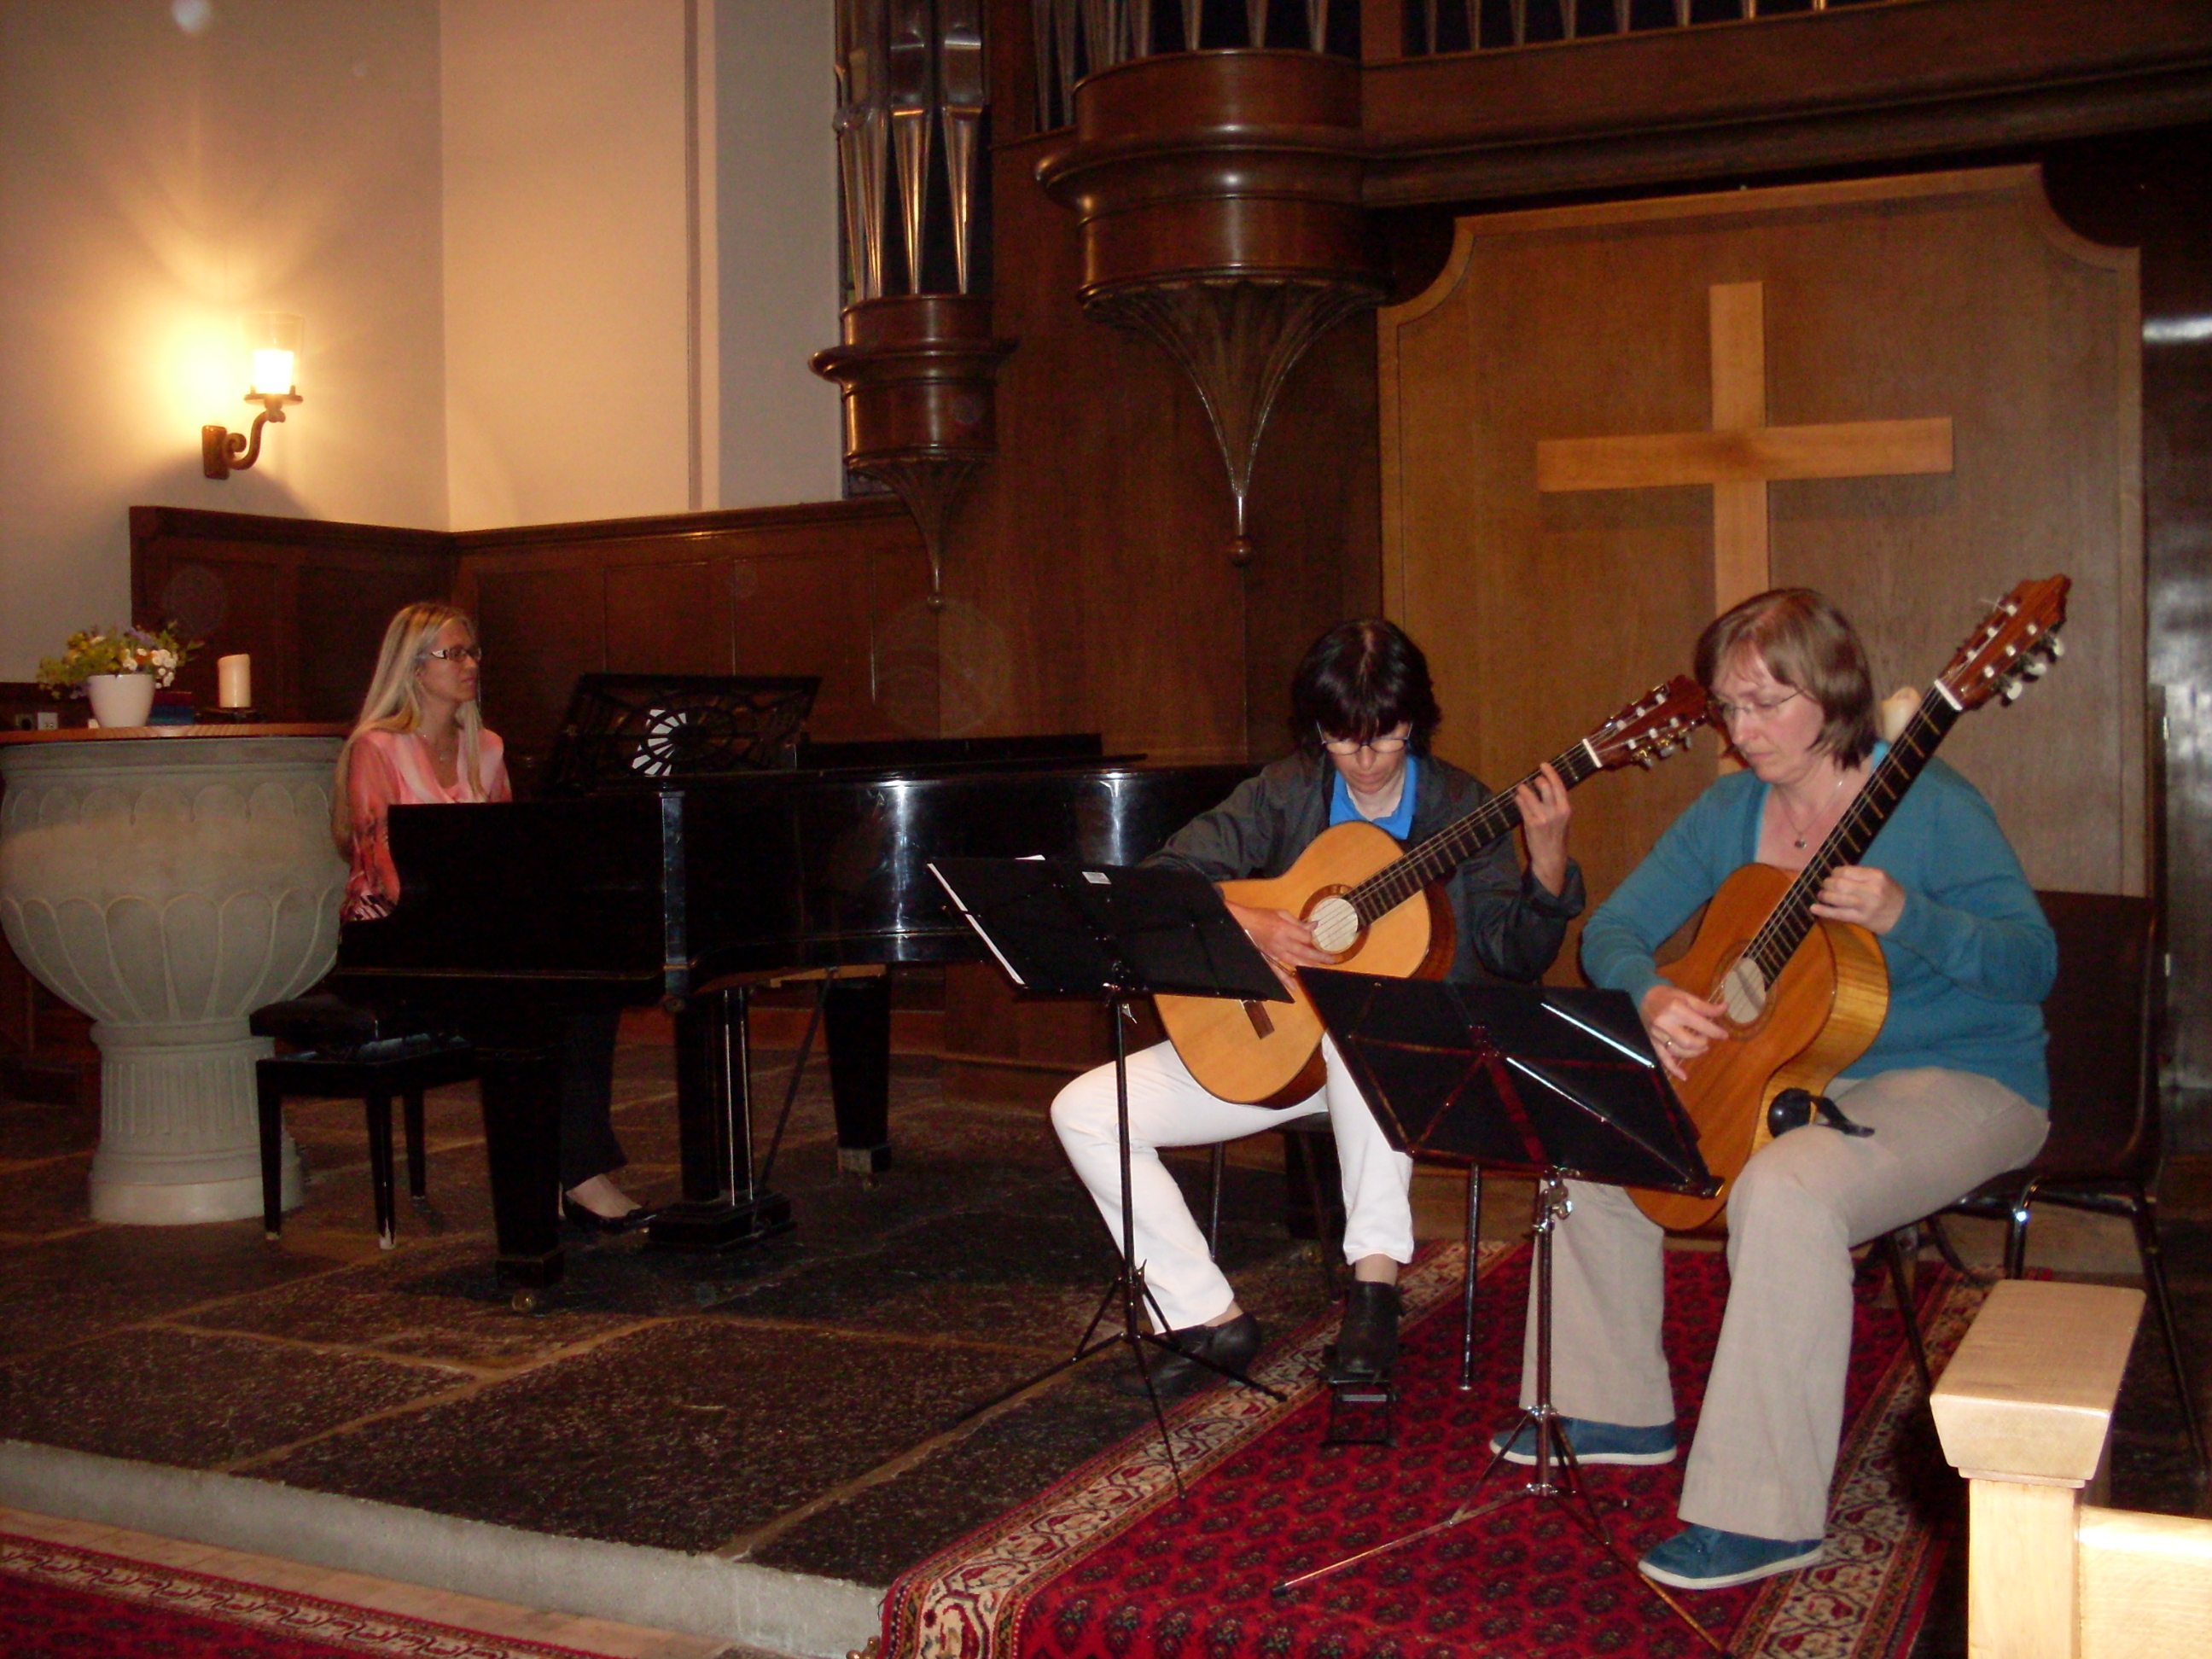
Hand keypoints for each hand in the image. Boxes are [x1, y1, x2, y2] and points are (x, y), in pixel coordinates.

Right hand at [1225, 899, 1333, 992]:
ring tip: (1319, 971)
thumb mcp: (1282, 913)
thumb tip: (1314, 926)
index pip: (1305, 937)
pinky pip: (1277, 971)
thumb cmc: (1263, 915)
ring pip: (1294, 962)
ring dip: (1308, 967)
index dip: (1312, 939)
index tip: (1315, 939)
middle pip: (1304, 951)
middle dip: (1319, 956)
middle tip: (1332, 961)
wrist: (1244, 923)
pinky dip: (1285, 980)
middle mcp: (1282, 943)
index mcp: (1285, 929)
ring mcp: (1274, 953)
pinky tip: (1294, 987)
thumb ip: (1298, 922)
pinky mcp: (1268, 959)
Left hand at [1515, 761, 1572, 895]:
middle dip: (1536, 780)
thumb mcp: (1563, 818)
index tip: (1543, 764)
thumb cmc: (1556, 836)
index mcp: (1566, 809)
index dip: (1550, 772)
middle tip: (1533, 781)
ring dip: (1523, 788)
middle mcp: (1555, 812)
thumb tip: (1545, 784)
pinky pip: (1521, 804)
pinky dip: (1518, 799)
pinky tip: (1518, 799)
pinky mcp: (1531, 823)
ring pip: (1529, 793)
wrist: (1551, 857)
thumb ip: (1557, 803)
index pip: (1558, 785)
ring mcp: (1542, 817)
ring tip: (1522, 789)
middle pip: (1544, 785)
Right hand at [1641, 983, 1728, 1080]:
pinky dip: (1674, 1069)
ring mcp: (1657, 1035)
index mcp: (1676, 1009)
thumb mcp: (1686, 996)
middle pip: (1688, 1042)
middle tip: (1707, 1039)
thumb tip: (1724, 1008)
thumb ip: (1705, 1006)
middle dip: (1702, 1043)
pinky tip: (1684, 1076)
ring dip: (1694, 1053)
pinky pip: (1663, 1059)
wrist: (1642, 996)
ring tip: (1701, 1048)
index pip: (1699, 1024)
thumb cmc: (1667, 995)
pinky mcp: (1653, 1042)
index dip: (1714, 1031)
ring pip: (1678, 1052)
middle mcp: (1665, 1024)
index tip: (1724, 1035)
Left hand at [1811, 865, 1905, 934]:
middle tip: (1826, 886)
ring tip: (1822, 895)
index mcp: (1875, 876)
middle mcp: (1870, 889)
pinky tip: (1813, 908)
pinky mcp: (1860, 919)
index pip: (1845, 871)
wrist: (1905, 915)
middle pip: (1838, 884)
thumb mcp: (1881, 879)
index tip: (1833, 876)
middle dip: (1827, 884)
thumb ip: (1860, 875)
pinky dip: (1823, 911)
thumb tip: (1835, 873)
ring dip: (1824, 895)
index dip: (1835, 873)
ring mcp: (1864, 906)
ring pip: (1835, 898)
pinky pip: (1837, 914)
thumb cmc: (1890, 894)